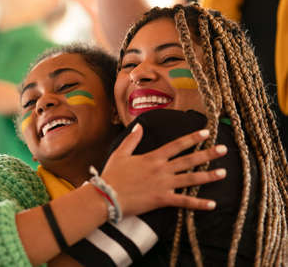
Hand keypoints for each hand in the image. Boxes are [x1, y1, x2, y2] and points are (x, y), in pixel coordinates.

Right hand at [101, 124, 227, 215]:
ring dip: (208, 176)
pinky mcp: (162, 200)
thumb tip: (139, 126)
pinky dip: (198, 203)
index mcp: (153, 157)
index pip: (177, 145)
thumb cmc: (112, 175)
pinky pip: (183, 202)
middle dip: (207, 154)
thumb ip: (132, 140)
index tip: (205, 132)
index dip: (192, 138)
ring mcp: (163, 185)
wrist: (106, 196)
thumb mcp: (120, 153)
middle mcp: (161, 169)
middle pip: (189, 160)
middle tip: (223, 149)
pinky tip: (211, 204)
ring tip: (223, 173)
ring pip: (190, 179)